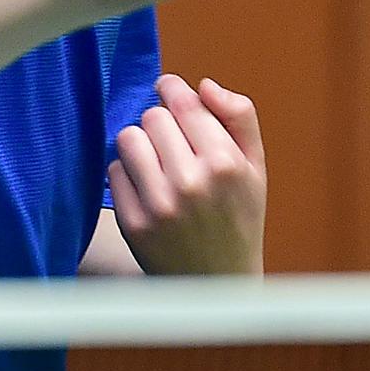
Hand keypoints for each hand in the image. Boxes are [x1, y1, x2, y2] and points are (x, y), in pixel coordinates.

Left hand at [108, 73, 266, 275]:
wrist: (219, 285)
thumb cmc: (239, 218)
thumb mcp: (255, 167)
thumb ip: (239, 116)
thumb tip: (204, 85)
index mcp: (226, 163)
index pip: (183, 102)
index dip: (172, 89)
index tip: (168, 89)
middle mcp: (192, 183)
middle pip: (153, 117)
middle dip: (162, 123)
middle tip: (173, 143)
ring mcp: (160, 205)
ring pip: (128, 138)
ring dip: (140, 144)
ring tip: (158, 162)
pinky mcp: (134, 225)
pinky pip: (114, 172)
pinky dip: (128, 174)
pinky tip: (149, 190)